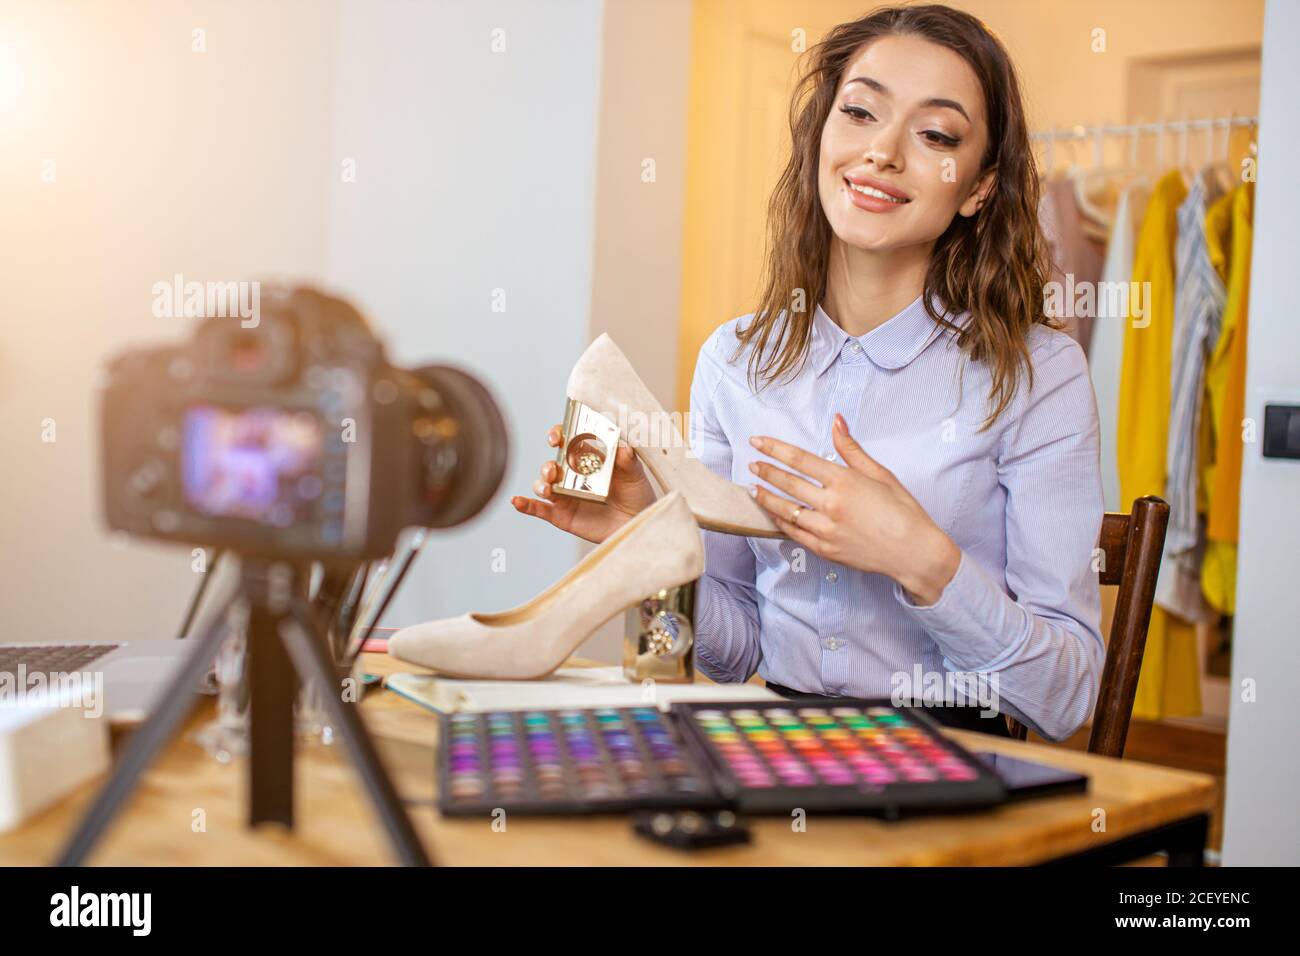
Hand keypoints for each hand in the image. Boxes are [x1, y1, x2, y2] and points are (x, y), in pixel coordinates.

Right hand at [511, 423, 658, 543]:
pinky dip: (525, 505)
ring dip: (541, 483)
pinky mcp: (561, 514)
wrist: (638, 522)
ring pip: (543, 485)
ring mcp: (565, 494)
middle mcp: (571, 473)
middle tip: (554, 468)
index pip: (565, 440)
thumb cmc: (636, 494)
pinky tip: (517, 501)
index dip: (556, 435)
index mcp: (586, 457)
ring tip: (549, 486)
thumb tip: (623, 447)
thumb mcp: (636, 474)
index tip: (555, 437)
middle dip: (548, 464)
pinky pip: (539, 509)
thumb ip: (628, 460)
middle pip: (551, 463)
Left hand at [747, 413, 960, 604]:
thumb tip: (836, 421)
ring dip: (766, 497)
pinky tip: (773, 513)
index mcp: (845, 481)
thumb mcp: (881, 474)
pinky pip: (794, 533)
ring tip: (753, 488)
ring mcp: (826, 529)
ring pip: (785, 510)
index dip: (774, 448)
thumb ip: (852, 449)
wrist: (914, 552)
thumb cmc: (903, 511)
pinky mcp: (825, 549)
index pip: (799, 459)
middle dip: (765, 471)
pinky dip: (780, 522)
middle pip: (788, 483)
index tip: (758, 441)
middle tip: (752, 464)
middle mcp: (831, 505)